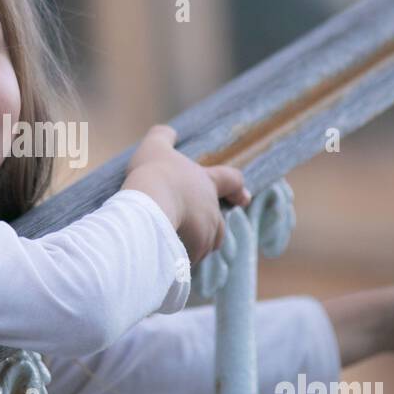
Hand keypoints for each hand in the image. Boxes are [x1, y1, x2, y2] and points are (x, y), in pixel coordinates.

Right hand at [121, 124, 250, 263]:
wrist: (149, 205)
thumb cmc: (153, 173)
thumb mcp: (154, 147)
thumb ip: (162, 136)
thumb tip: (169, 132)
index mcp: (207, 183)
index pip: (232, 180)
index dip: (237, 188)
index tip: (243, 197)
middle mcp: (212, 210)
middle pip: (220, 223)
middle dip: (209, 228)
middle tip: (191, 229)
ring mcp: (205, 234)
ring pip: (207, 244)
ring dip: (196, 246)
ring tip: (176, 246)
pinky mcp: (194, 254)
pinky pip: (190, 262)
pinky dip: (181, 262)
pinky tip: (166, 261)